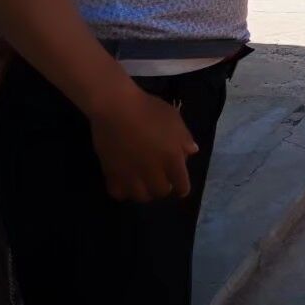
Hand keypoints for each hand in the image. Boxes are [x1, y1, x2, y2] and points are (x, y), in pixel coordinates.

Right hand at [88, 85, 199, 202]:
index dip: (182, 187)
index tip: (181, 187)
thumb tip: (192, 151)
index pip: (181, 184)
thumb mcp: (173, 118)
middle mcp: (153, 171)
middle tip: (161, 180)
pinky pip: (119, 192)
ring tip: (144, 184)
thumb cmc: (148, 109)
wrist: (116, 108)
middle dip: (163, 188)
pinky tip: (125, 183)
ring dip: (145, 192)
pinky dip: (124, 191)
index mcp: (172, 157)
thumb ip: (184, 137)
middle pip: (161, 192)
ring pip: (141, 196)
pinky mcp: (112, 174)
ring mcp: (131, 174)